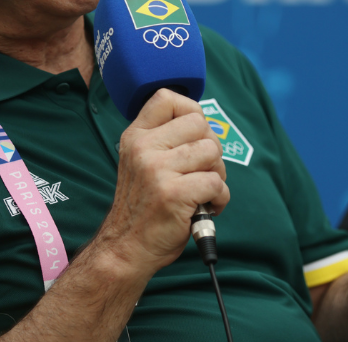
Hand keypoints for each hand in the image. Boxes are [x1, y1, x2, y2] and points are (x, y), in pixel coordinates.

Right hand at [98, 89, 229, 271]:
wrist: (127, 248)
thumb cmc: (144, 206)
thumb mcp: (141, 162)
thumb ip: (165, 140)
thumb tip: (204, 124)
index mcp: (136, 136)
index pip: (167, 97)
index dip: (191, 111)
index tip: (193, 135)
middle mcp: (144, 148)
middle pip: (200, 124)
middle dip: (211, 148)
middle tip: (202, 171)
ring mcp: (157, 170)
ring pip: (212, 152)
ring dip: (218, 174)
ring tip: (203, 191)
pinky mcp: (174, 193)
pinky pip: (217, 182)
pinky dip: (220, 198)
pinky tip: (206, 207)